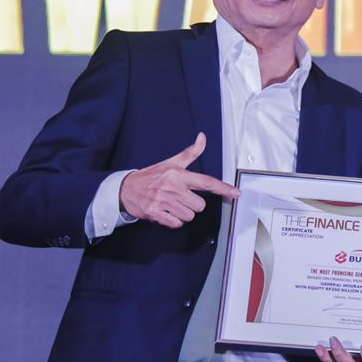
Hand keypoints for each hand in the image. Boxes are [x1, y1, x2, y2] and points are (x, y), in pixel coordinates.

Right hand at [119, 133, 238, 227]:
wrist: (126, 189)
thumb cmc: (151, 176)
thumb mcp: (171, 162)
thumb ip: (190, 152)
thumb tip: (202, 137)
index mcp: (179, 175)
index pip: (206, 182)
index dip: (223, 188)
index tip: (236, 193)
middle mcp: (173, 187)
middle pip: (200, 205)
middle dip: (193, 204)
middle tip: (181, 198)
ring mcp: (164, 201)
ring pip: (189, 216)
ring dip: (182, 213)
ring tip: (172, 204)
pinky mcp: (155, 213)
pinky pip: (176, 223)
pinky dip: (173, 221)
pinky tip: (166, 212)